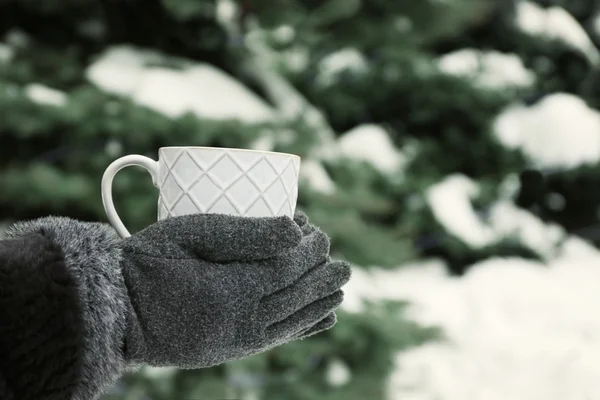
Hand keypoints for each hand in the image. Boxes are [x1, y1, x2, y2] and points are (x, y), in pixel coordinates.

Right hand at [120, 212, 350, 368]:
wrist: (116, 310)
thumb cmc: (148, 262)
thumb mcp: (190, 233)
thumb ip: (243, 231)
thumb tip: (294, 229)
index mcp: (229, 290)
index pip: (286, 270)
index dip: (309, 252)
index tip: (320, 234)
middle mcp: (238, 321)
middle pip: (294, 296)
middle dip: (322, 278)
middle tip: (343, 264)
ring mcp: (235, 340)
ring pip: (291, 321)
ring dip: (319, 303)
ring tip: (340, 290)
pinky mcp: (229, 351)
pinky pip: (276, 339)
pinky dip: (303, 329)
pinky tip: (322, 321)